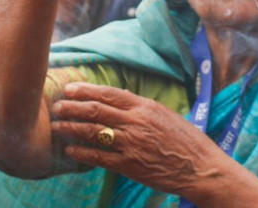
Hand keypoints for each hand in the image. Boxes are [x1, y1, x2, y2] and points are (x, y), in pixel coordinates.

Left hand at [49, 82, 236, 201]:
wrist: (201, 168)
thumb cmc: (187, 142)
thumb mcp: (166, 116)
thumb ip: (142, 110)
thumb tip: (120, 104)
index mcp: (146, 107)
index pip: (110, 93)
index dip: (87, 90)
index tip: (70, 88)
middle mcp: (137, 122)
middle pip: (96, 110)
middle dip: (72, 107)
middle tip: (56, 106)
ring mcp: (132, 144)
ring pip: (93, 131)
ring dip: (71, 128)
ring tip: (56, 126)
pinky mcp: (130, 165)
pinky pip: (99, 157)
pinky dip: (82, 152)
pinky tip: (70, 150)